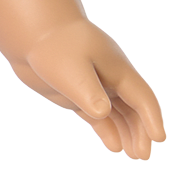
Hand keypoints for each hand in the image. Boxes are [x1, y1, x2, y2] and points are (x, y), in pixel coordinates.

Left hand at [16, 20, 167, 160]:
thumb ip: (88, 92)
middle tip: (143, 156)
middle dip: (141, 131)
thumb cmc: (54, 45)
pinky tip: (116, 145)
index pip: (142, 97)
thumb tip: (103, 113)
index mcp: (117, 69)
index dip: (152, 118)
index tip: (159, 139)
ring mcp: (95, 87)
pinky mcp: (79, 95)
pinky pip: (99, 116)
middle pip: (134, 109)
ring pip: (119, 114)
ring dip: (128, 133)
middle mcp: (111, 79)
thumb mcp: (72, 70)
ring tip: (134, 155)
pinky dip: (108, 130)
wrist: (31, 34)